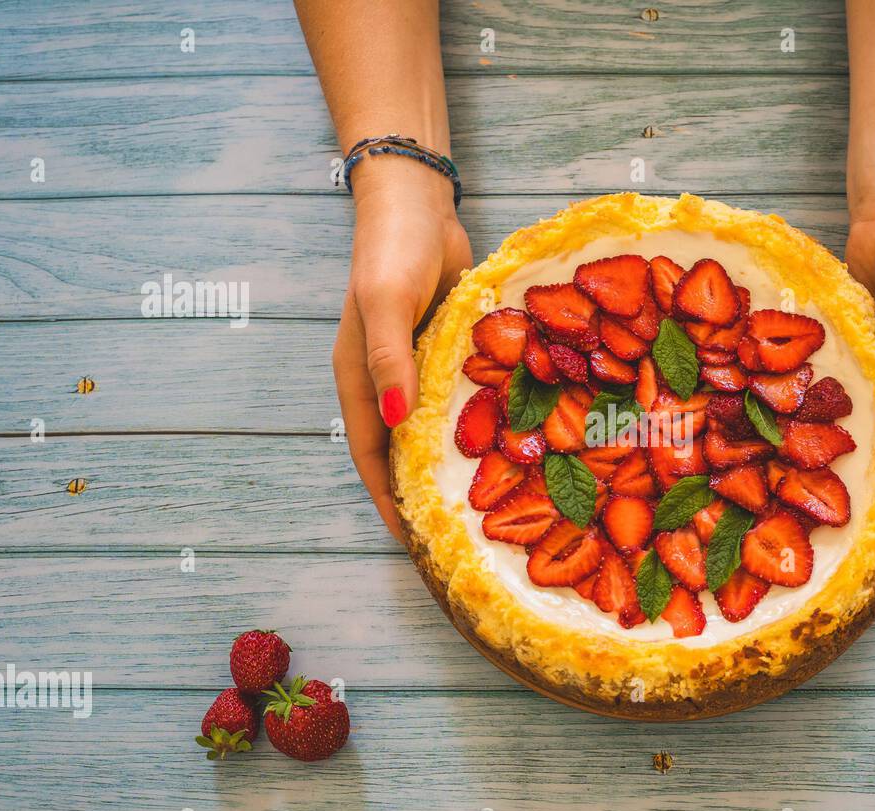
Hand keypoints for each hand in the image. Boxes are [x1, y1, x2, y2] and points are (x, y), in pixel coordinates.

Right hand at [332, 162, 471, 539]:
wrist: (417, 203)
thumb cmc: (393, 250)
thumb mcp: (386, 304)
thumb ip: (389, 361)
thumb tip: (393, 422)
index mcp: (360, 380)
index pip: (370, 456)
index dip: (388, 500)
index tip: (412, 542)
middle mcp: (387, 381)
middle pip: (402, 450)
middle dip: (423, 493)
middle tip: (458, 536)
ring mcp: (419, 368)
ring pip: (435, 427)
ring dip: (455, 461)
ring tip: (493, 502)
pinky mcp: (450, 351)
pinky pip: (464, 397)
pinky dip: (481, 422)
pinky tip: (514, 442)